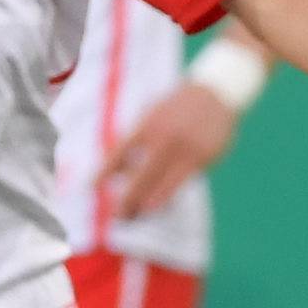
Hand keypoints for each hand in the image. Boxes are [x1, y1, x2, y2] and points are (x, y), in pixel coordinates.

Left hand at [103, 81, 240, 222]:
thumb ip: (138, 139)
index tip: (91, 187)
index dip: (104, 171)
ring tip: (136, 215)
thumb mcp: (153, 114)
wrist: (217, 92)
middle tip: (117, 215)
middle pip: (141, 176)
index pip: (119, 152)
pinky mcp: (204, 158)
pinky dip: (168, 195)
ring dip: (147, 202)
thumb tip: (120, 171)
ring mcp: (185, 149)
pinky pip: (182, 182)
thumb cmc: (178, 106)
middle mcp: (164, 138)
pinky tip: (158, 205)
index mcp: (147, 125)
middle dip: (127, 198)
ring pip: (162, 184)